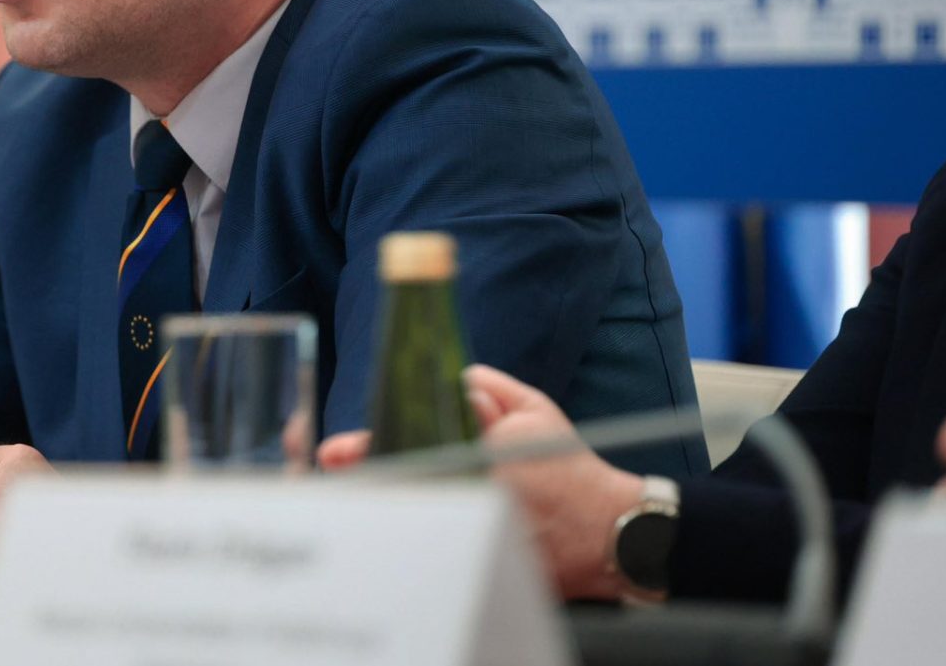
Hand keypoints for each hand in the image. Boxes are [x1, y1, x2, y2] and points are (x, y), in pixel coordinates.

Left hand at [311, 366, 643, 600]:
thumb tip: (450, 383)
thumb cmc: (569, 467)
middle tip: (336, 470)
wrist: (610, 533)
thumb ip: (486, 387)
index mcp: (479, 456)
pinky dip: (416, 534)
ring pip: (415, 520)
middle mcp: (471, 496)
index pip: (408, 448)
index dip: (365, 451)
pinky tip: (402, 524)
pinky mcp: (479, 563)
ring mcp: (474, 534)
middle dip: (369, 479)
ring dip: (390, 505)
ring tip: (366, 494)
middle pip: (403, 488)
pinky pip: (433, 546)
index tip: (335, 453)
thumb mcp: (534, 409)